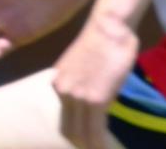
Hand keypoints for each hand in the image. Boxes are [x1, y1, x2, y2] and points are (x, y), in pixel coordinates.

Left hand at [53, 13, 137, 147]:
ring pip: (81, 132)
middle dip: (81, 144)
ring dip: (91, 146)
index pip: (64, 118)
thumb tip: (90, 101)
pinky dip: (100, 143)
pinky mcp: (96, 99)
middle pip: (68, 129)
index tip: (87, 144)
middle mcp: (63, 91)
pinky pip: (96, 129)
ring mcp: (78, 96)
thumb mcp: (80, 67)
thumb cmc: (100, 43)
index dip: (76, 134)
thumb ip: (80, 85)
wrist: (107, 28)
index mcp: (58, 83)